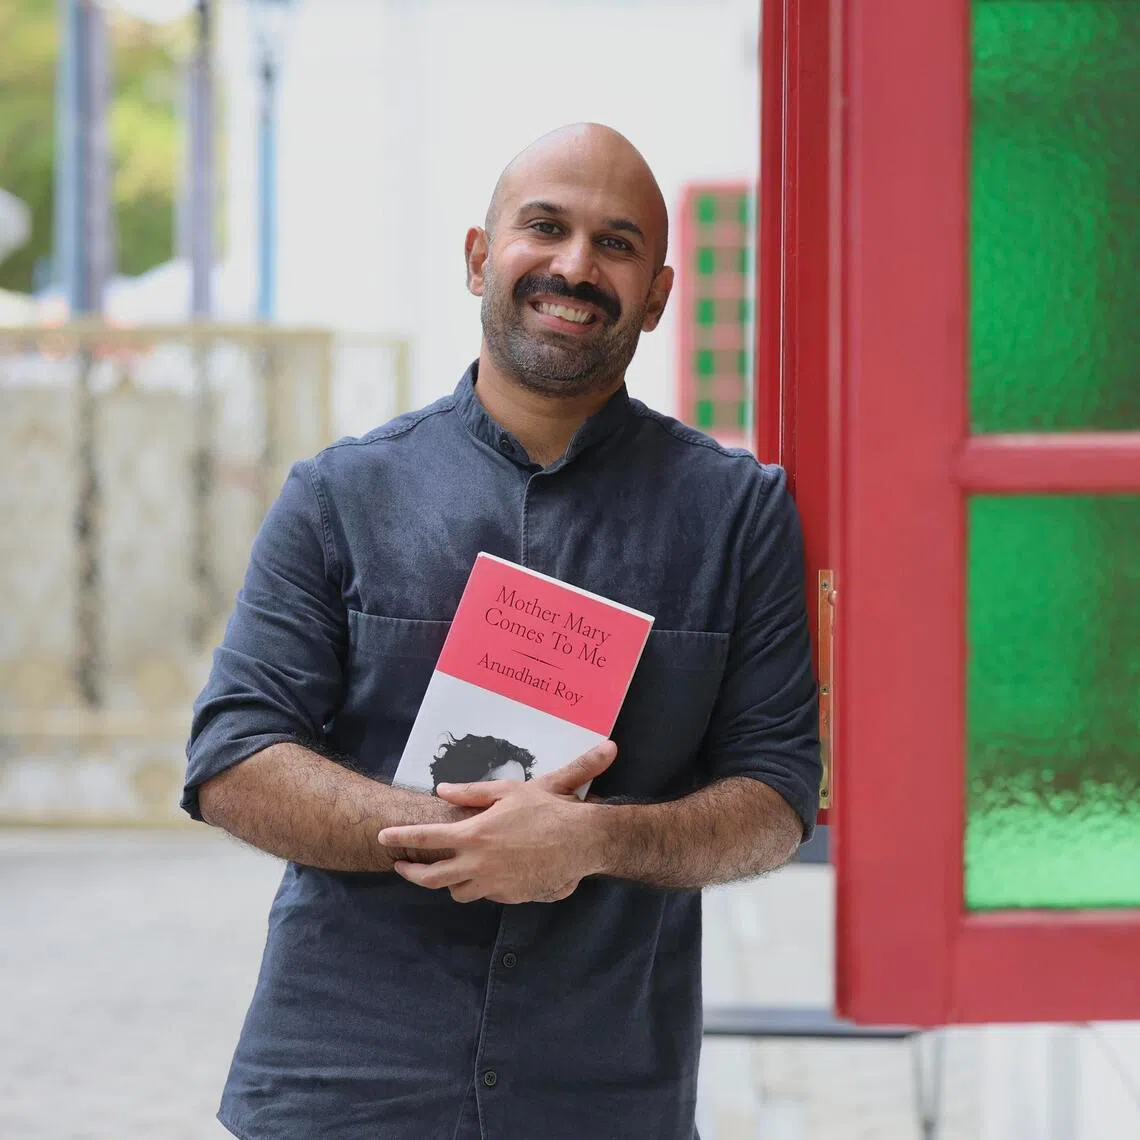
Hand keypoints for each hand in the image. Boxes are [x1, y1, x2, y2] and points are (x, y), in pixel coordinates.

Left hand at [377, 741, 616, 903]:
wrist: (581, 841)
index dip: (400, 838)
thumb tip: (442, 790)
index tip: (383, 838)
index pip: (425, 839)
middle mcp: (478, 865)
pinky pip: (486, 894)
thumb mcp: (509, 791)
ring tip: (448, 870)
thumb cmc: (547, 809)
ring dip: (449, 882)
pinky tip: (488, 872)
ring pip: (457, 892)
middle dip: (411, 873)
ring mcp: (494, 884)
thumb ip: (471, 793)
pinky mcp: (511, 897)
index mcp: (474, 835)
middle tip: (401, 867)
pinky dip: (480, 885)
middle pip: (431, 878)